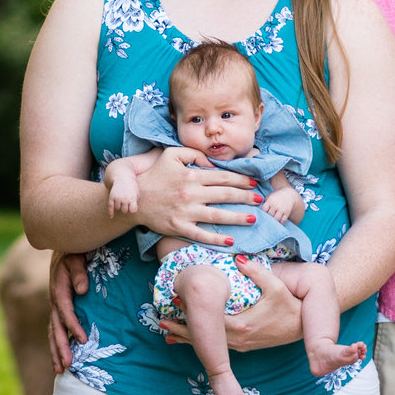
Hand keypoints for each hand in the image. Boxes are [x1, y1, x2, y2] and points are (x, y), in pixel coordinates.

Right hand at [47, 250, 89, 372]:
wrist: (64, 247)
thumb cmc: (74, 251)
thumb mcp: (76, 256)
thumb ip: (79, 271)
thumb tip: (82, 290)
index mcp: (58, 288)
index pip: (65, 310)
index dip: (73, 325)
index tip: (83, 340)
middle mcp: (54, 300)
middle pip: (56, 328)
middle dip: (61, 347)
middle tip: (68, 366)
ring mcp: (54, 307)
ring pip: (53, 333)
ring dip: (56, 351)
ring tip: (60, 371)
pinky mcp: (57, 310)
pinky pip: (55, 330)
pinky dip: (56, 345)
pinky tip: (58, 360)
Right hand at [104, 161, 140, 216]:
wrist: (122, 176)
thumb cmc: (132, 186)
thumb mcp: (137, 192)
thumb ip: (136, 201)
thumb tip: (133, 211)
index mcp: (132, 198)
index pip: (132, 210)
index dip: (132, 209)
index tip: (133, 206)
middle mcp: (124, 198)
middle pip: (124, 211)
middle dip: (126, 207)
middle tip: (126, 201)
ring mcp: (117, 198)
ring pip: (118, 209)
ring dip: (120, 206)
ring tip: (122, 200)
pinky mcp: (111, 197)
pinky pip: (110, 207)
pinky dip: (110, 212)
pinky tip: (111, 216)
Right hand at [128, 147, 263, 246]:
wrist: (135, 198)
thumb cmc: (155, 175)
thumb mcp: (171, 154)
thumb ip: (194, 153)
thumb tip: (212, 162)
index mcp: (191, 176)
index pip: (223, 177)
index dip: (241, 179)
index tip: (254, 182)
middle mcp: (191, 194)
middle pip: (225, 195)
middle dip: (245, 197)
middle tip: (260, 200)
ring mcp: (186, 212)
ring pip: (218, 216)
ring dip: (238, 217)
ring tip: (253, 218)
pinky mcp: (179, 227)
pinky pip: (201, 235)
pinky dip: (217, 239)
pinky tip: (231, 240)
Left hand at [159, 258, 303, 352]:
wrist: (302, 326)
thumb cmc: (289, 305)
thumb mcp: (275, 286)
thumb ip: (256, 272)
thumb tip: (238, 258)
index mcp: (241, 323)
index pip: (210, 320)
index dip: (192, 313)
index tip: (176, 303)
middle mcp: (238, 338)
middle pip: (204, 336)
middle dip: (182, 328)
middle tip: (161, 320)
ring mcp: (240, 344)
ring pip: (208, 344)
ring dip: (188, 337)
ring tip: (167, 331)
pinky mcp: (243, 346)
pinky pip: (217, 346)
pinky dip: (201, 343)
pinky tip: (189, 340)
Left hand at [263, 184, 304, 224]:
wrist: (288, 194)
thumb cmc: (276, 196)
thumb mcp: (269, 197)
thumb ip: (265, 204)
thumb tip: (260, 213)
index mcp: (270, 200)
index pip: (264, 209)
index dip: (262, 213)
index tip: (262, 215)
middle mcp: (276, 205)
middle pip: (269, 215)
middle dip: (267, 218)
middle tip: (266, 220)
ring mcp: (282, 210)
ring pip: (276, 219)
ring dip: (273, 222)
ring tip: (271, 223)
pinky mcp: (287, 213)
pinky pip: (282, 221)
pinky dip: (279, 223)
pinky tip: (277, 223)